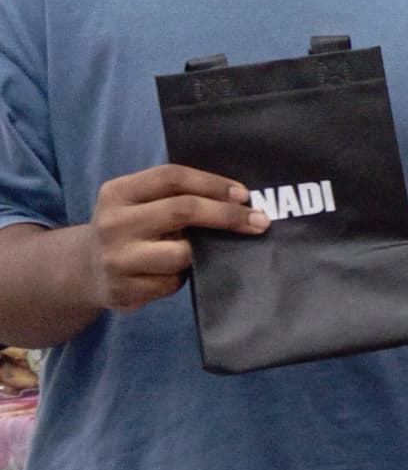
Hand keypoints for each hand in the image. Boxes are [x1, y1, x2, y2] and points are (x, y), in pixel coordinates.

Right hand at [86, 165, 267, 312]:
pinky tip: (177, 273)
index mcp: (118, 192)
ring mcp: (115, 259)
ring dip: (204, 252)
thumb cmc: (131, 229)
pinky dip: (184, 277)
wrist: (84, 270)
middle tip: (260, 221)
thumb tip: (240, 199)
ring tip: (206, 250)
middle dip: (227, 215)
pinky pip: (172, 283)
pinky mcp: (123, 291)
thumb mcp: (139, 203)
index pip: (172, 177)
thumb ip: (175, 196)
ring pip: (182, 254)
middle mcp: (112, 223)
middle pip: (182, 210)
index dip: (214, 184)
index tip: (245, 195)